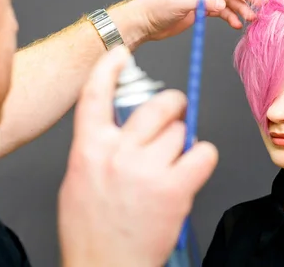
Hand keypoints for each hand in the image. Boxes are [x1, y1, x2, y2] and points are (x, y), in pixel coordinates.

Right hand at [57, 46, 218, 266]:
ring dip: (182, 143)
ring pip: (182, 131)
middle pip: (158, 105)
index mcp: (89, 149)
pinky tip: (189, 172)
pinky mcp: (175, 188)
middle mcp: (118, 153)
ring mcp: (147, 170)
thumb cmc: (92, 229)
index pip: (96, 94)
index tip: (121, 54)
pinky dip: (201, 158)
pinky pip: (203, 153)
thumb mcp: (80, 178)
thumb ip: (100, 147)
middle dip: (172, 105)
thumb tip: (124, 124)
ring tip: (171, 166)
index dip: (109, 67)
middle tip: (175, 112)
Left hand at [130, 0, 265, 41]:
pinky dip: (230, 17)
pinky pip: (221, 11)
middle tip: (260, 4)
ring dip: (240, 8)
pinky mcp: (201, 10)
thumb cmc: (156, 7)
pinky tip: (237, 24)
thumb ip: (203, 1)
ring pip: (227, 0)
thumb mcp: (180, 1)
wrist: (145, 23)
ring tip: (251, 18)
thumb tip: (222, 4)